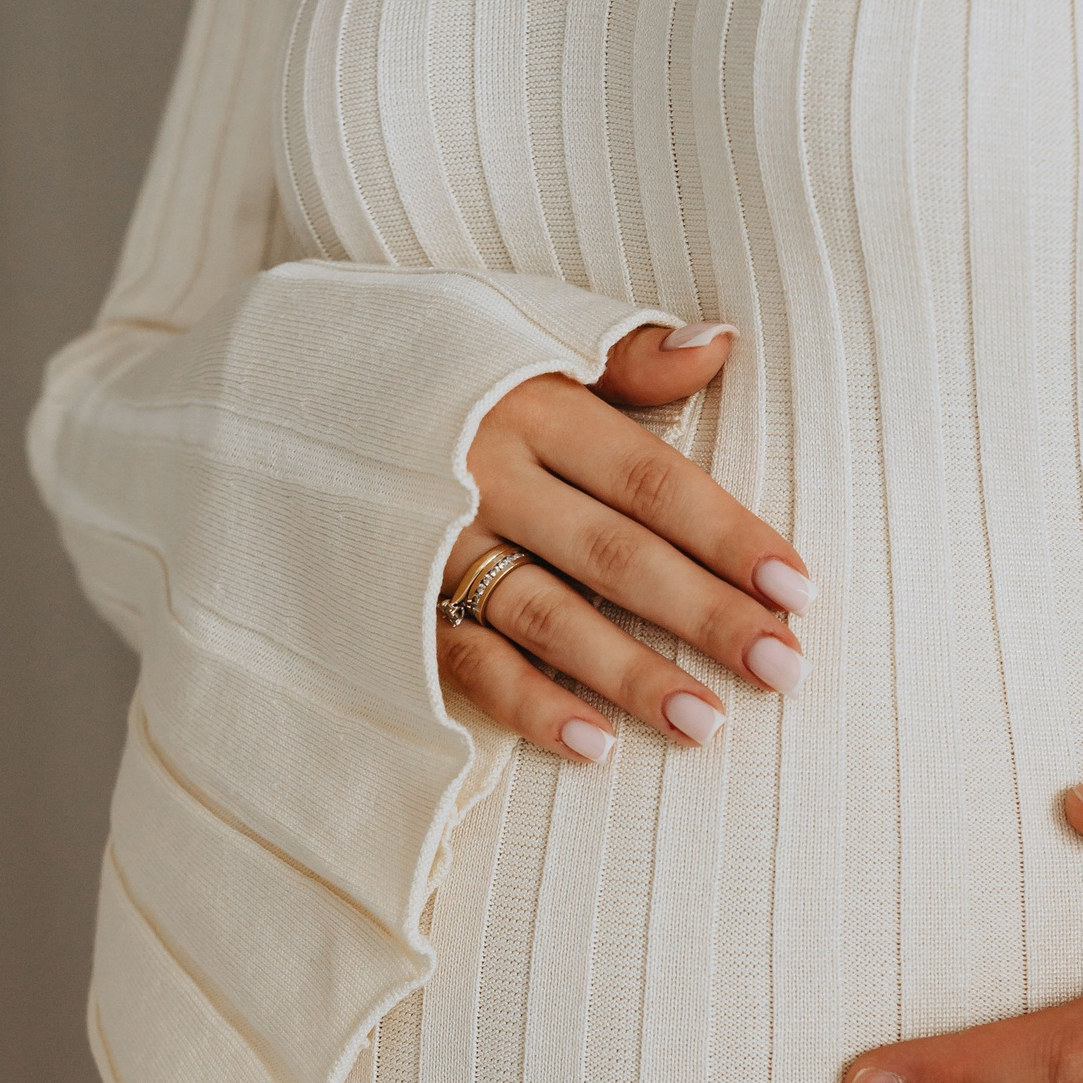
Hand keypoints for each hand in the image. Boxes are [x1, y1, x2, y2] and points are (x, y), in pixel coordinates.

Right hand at [437, 323, 815, 760]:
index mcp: (532, 406)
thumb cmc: (435, 368)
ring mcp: (438, 546)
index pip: (652, 480)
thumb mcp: (524, 335)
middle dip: (705, 615)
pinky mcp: (397, 602)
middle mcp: (486, 477)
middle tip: (784, 669)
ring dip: (630, 675)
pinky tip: (595, 747)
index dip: (728, 535)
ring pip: (549, 618)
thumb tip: (719, 346)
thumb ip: (625, 355)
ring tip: (707, 724)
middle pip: (615, 555)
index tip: (798, 589)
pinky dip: (530, 707)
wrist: (284, 391)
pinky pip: (469, 664)